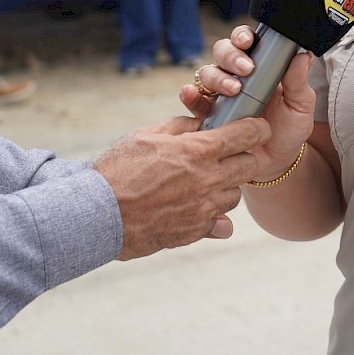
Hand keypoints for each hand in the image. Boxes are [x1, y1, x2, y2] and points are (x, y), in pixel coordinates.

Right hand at [93, 115, 270, 259]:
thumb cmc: (118, 170)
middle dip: (244, 158)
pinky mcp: (195, 231)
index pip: (248, 135)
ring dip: (226, 187)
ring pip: (235, 195)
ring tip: (201, 183)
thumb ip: (180, 127)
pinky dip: (212, 214)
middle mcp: (209, 180)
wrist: (96, 215)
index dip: (257, 129)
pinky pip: (220, 222)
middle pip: (251, 166)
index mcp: (199, 151)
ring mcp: (204, 208)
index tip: (257, 128)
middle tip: (227, 156)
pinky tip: (194, 207)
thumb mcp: (146, 136)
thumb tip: (201, 123)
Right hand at [179, 25, 316, 182]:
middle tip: (246, 69)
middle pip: (223, 52)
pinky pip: (194, 101)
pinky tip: (191, 94)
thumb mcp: (300, 105)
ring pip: (208, 73)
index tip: (248, 40)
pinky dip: (190, 95)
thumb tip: (303, 56)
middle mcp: (237, 76)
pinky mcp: (209, 114)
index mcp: (261, 67)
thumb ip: (298, 81)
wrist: (277, 161)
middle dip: (231, 56)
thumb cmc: (290, 128)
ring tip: (233, 89)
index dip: (243, 36)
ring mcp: (221, 94)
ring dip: (217, 77)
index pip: (247, 42)